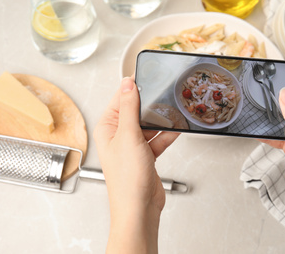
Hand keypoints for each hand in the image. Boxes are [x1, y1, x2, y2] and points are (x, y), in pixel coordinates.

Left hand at [93, 76, 178, 253]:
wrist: (139, 208)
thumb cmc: (127, 179)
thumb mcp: (128, 136)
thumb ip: (129, 108)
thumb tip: (127, 84)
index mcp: (108, 128)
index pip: (120, 99)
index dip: (133, 87)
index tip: (147, 76)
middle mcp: (118, 136)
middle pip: (136, 111)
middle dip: (149, 105)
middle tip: (163, 95)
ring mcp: (133, 146)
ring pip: (148, 125)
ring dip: (160, 121)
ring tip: (173, 113)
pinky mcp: (146, 155)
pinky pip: (157, 139)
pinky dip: (166, 135)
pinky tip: (177, 129)